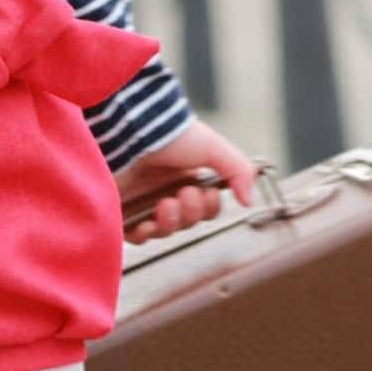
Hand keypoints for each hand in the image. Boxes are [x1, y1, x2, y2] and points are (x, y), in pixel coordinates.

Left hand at [115, 120, 257, 244]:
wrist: (129, 134)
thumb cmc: (169, 136)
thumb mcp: (212, 147)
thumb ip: (238, 170)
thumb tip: (249, 201)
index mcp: (187, 177)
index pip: (206, 209)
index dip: (209, 208)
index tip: (206, 193)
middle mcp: (166, 190)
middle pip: (187, 223)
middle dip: (189, 213)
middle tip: (183, 195)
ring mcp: (143, 202)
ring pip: (165, 232)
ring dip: (170, 222)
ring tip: (164, 204)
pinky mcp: (122, 211)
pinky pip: (137, 237)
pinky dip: (144, 234)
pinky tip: (146, 222)